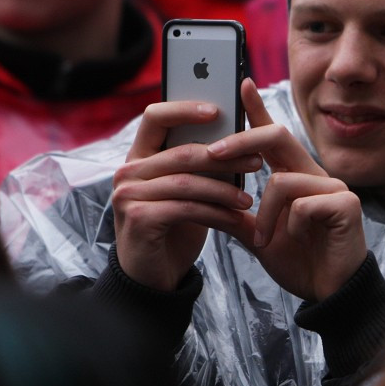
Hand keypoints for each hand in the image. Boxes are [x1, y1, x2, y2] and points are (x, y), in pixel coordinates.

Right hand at [110, 100, 262, 290]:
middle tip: (257, 161)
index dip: (186, 108)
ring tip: (250, 199)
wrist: (152, 277)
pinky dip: (215, 213)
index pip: (156, 116)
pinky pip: (185, 208)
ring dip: (224, 190)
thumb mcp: (186, 192)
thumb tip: (238, 137)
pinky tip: (236, 219)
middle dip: (225, 157)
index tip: (219, 109)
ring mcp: (128, 195)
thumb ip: (198, 166)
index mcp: (139, 156)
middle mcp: (128, 171)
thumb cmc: (173, 229)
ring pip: (187, 182)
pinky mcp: (138, 218)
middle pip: (181, 152)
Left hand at [206, 79, 367, 301]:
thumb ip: (239, 215)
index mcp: (297, 177)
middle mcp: (317, 175)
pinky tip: (298, 240)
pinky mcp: (347, 205)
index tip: (241, 84)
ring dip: (265, 214)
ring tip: (265, 240)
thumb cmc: (300, 263)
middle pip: (280, 137)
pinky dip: (291, 225)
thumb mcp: (260, 236)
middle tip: (211, 154)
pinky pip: (304, 203)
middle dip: (242, 140)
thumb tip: (206, 198)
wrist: (329, 295)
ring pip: (283, 180)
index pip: (274, 136)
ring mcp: (335, 188)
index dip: (258, 110)